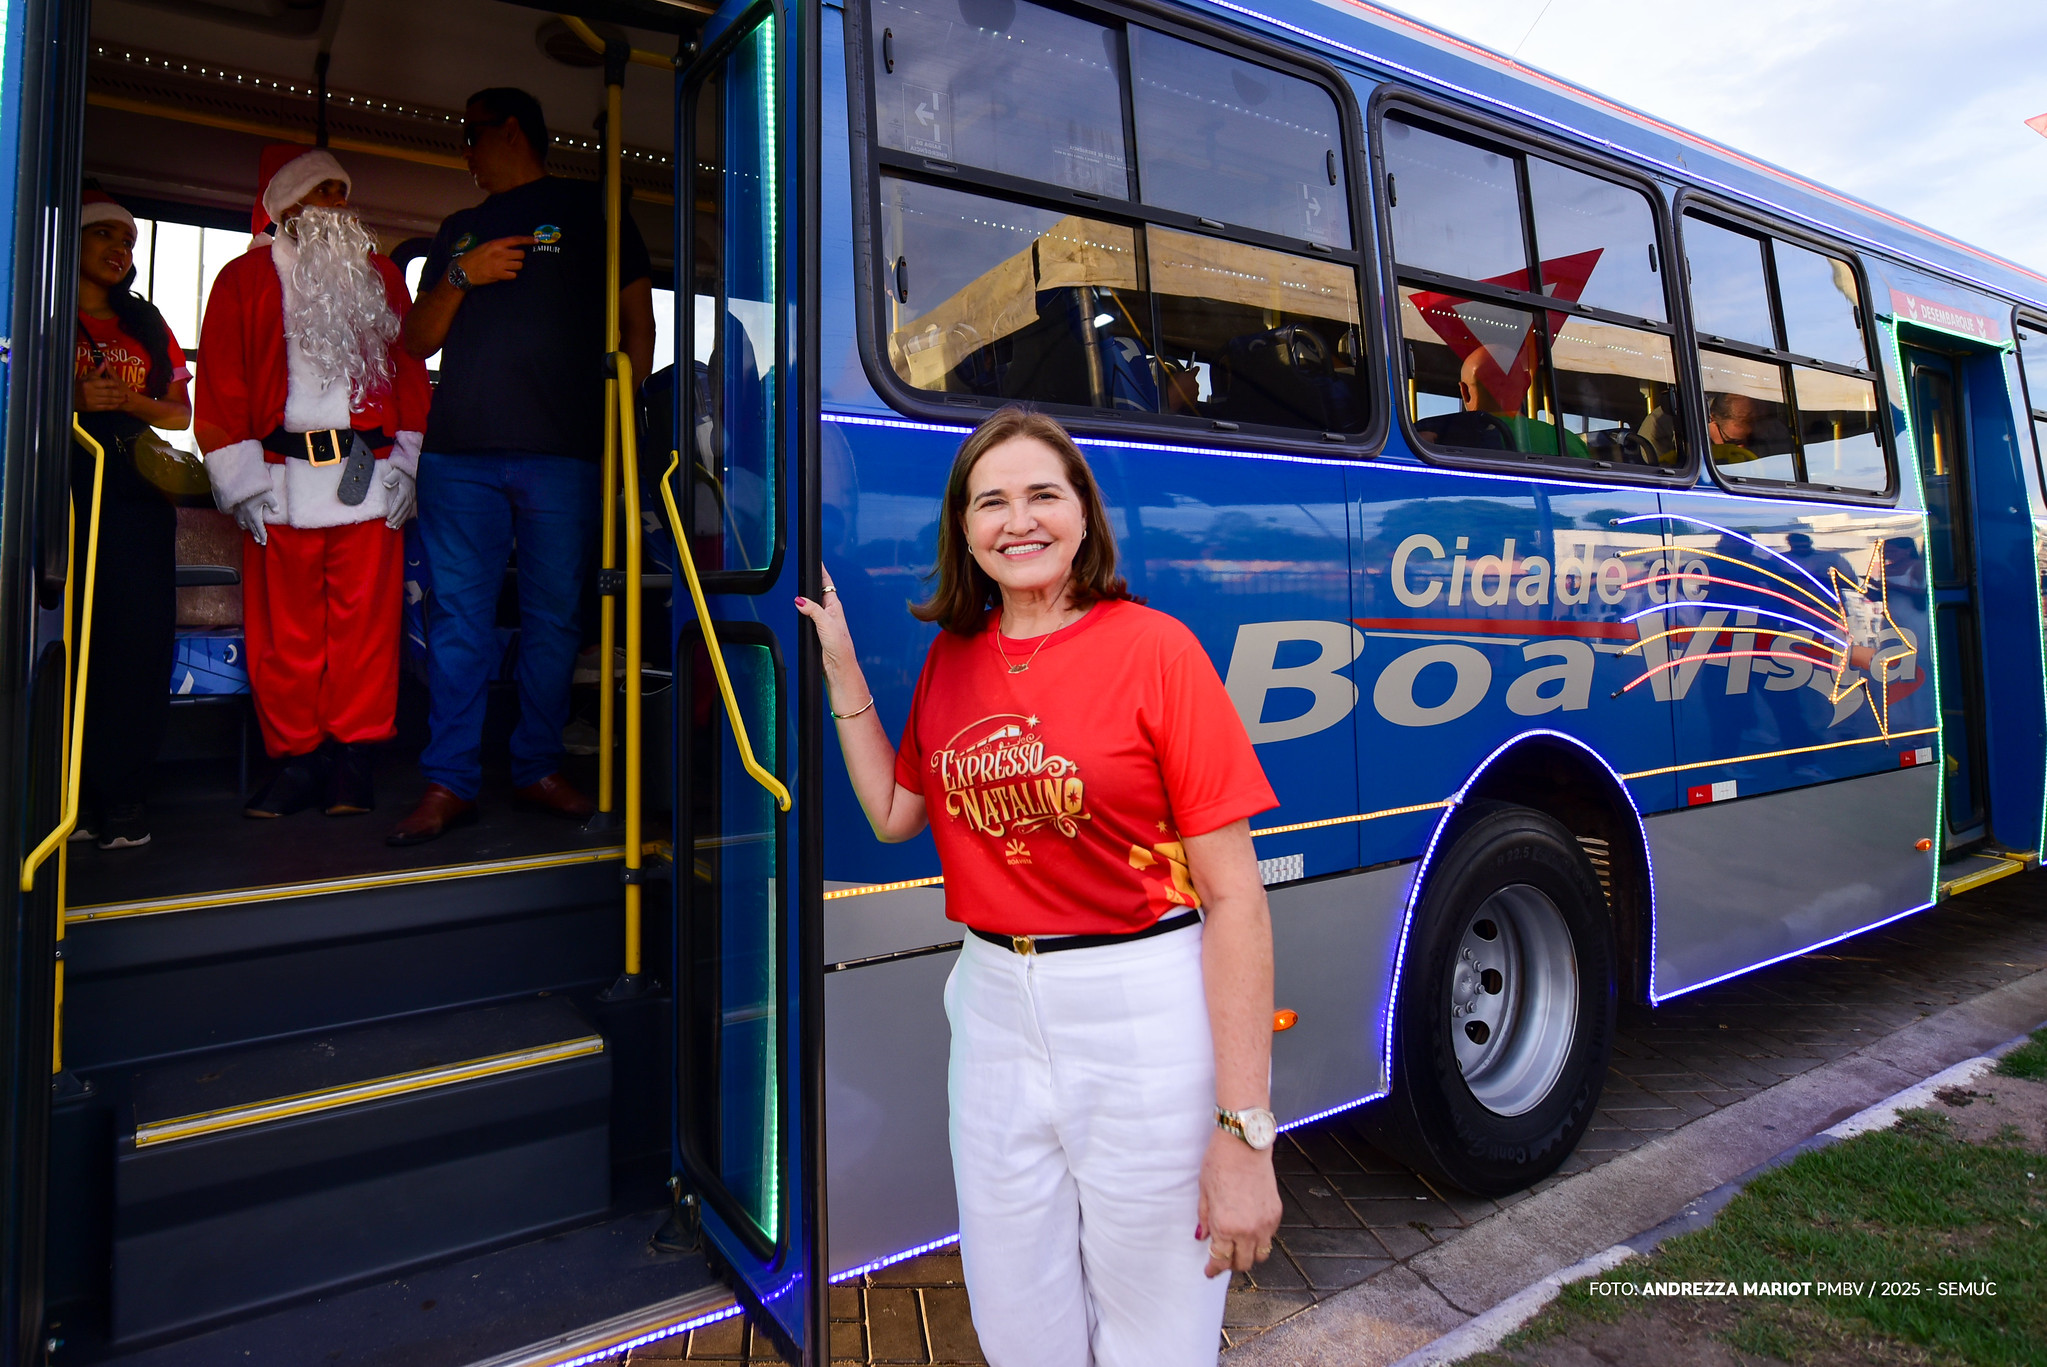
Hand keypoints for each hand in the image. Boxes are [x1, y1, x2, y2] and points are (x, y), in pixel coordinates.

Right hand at [74, 364, 129, 413]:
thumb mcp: (86, 377)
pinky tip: (118, 404)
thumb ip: (97, 371)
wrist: (68, 398)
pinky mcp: (92, 408)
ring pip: (109, 400)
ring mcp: (92, 401)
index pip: (106, 383)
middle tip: (126, 394)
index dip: (114, 383)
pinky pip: (105, 407)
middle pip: (109, 392)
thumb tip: (105, 361)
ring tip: (125, 399)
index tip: (119, 384)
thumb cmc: (78, 386)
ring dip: (119, 400)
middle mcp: (91, 392)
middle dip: (119, 394)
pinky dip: (113, 406)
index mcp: (90, 383)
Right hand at [233, 491, 278, 545]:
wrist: (239, 482)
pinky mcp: (234, 508)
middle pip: (252, 529)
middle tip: (261, 542)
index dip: (263, 535)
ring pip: (243, 525)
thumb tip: (276, 511)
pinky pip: (237, 519)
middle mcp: (245, 515)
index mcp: (254, 514)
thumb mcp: (268, 495)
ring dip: (248, 530)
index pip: (259, 528)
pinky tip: (242, 524)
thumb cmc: (255, 489)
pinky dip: (241, 523)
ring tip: (252, 534)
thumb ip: (273, 504)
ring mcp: (238, 512)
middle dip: (257, 536)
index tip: (265, 542)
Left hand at [381, 465, 416, 527]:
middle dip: (396, 519)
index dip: (394, 511)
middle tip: (389, 525)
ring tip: (393, 527)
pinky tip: (399, 524)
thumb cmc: (403, 473)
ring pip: (406, 513)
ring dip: (399, 521)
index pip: (399, 504)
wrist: (412, 473)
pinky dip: (404, 519)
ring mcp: (412, 501)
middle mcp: (409, 498)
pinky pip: (409, 513)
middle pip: (402, 511)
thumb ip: (391, 478)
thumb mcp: (396, 473)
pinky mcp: (413, 503)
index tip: (388, 517)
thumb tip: (386, 484)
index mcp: (405, 492)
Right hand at [456, 235, 536, 286]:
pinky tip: (504, 273)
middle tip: (512, 259)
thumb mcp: (486, 246)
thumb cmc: (474, 257)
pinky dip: (511, 275)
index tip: (536, 240)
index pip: (516, 240)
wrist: (463, 270)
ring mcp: (500, 264)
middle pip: (521, 255)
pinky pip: (514, 275)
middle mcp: (500, 253)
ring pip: (519, 265)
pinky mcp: (499, 275)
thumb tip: (514, 247)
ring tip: (506, 267)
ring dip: (515, 266)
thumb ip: (499, 246)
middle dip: (519, 257)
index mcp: (496, 244)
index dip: (527, 240)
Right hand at [792, 568, 858, 680]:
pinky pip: (809, 615)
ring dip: (808, 597)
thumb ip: (812, 610)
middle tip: (808, 570)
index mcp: (834, 606)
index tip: (818, 562)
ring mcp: (824, 620)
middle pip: (819, 592)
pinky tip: (801, 610)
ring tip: (803, 586)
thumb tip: (800, 600)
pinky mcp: (818, 630)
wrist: (838, 665)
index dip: (822, 572)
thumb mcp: (825, 623)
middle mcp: (830, 612)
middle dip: (814, 581)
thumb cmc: (840, 646)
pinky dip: (804, 610)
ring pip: (814, 604)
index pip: (827, 584)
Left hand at [1197, 1128, 1281, 1278]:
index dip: (1213, 1269)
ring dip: (1248, 1256)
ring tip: (1238, 1247)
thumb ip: (1205, 1219)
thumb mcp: (1204, 1192)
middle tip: (1222, 1259)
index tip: (1210, 1271)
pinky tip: (1250, 1230)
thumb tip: (1202, 1236)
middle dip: (1231, 1264)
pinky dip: (1260, 1240)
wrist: (1244, 1144)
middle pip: (1242, 1264)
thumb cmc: (1220, 1163)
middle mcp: (1247, 1230)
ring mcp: (1264, 1223)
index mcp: (1225, 1226)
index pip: (1220, 1260)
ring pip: (1260, 1255)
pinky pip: (1269, 1238)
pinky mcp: (1276, 1214)